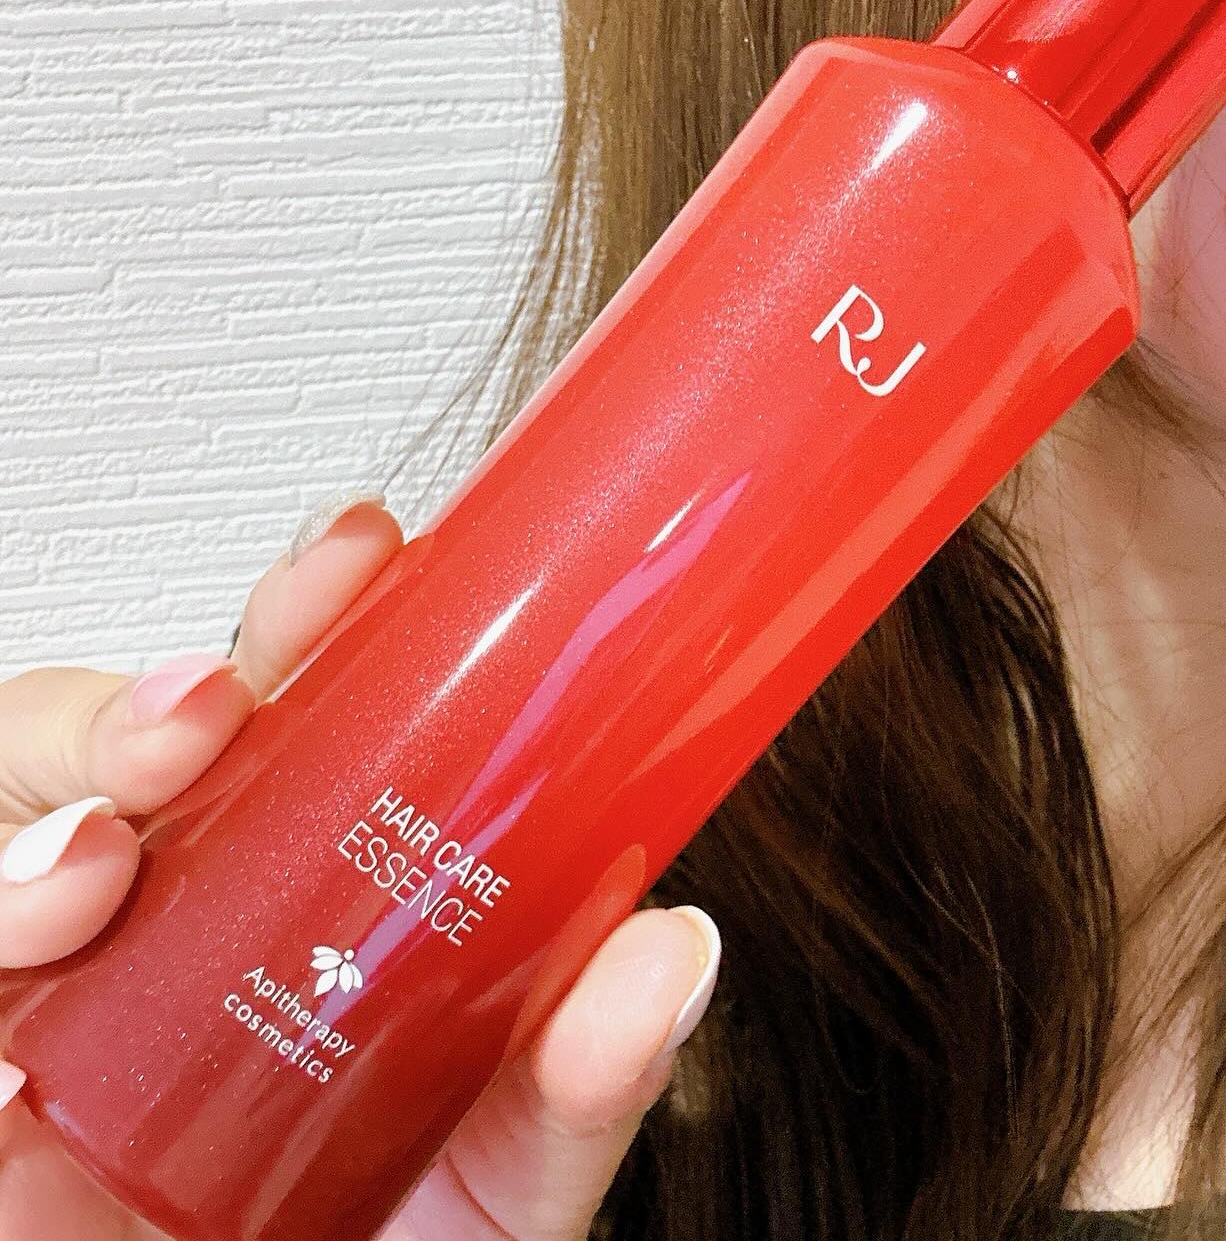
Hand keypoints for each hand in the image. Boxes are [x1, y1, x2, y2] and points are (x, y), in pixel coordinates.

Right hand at [0, 497, 719, 1239]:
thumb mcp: (515, 1163)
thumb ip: (584, 1074)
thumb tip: (673, 948)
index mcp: (325, 883)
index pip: (306, 703)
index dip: (320, 610)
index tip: (374, 550)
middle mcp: (193, 905)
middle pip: (140, 729)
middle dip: (158, 688)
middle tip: (216, 706)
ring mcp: (80, 982)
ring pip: (19, 798)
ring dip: (59, 775)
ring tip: (107, 858)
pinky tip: (49, 925)